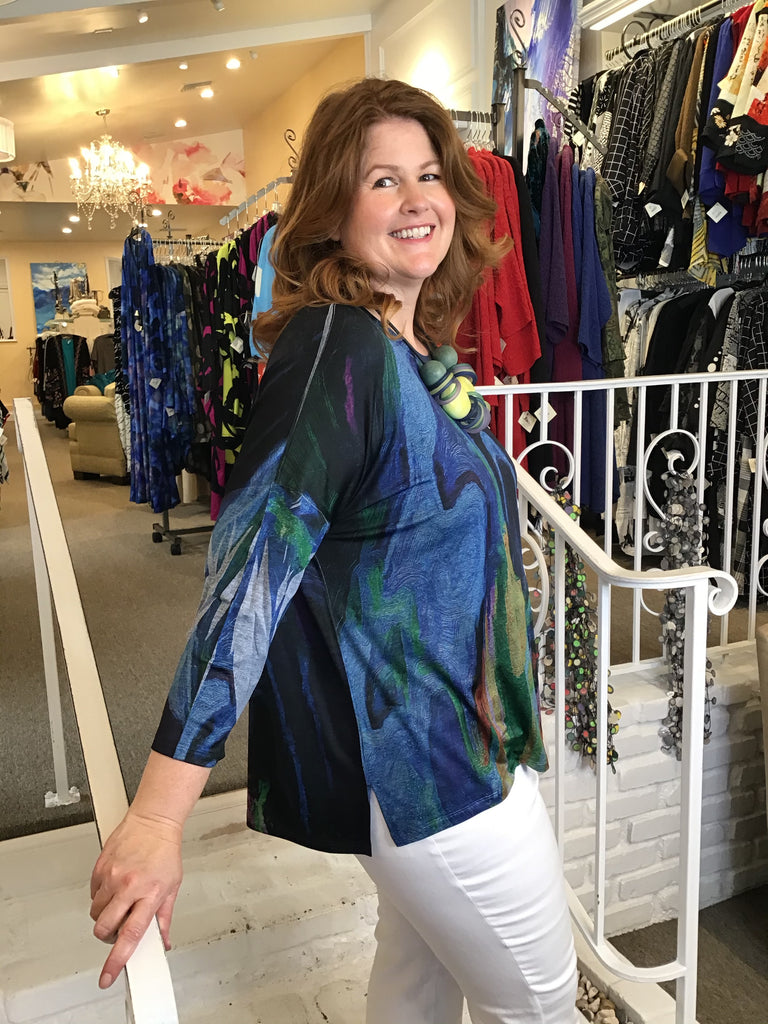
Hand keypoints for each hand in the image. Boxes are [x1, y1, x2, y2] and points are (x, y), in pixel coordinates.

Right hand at [89, 810, 182, 988]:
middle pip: (104, 928)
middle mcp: (129, 886)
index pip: (131, 935)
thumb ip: (164, 918)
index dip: (118, 959)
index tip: (108, 975)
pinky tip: (115, 886)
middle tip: (120, 926)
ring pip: (96, 913)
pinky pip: (92, 895)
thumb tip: (162, 941)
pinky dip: (101, 897)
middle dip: (108, 935)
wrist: (153, 821)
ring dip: (105, 915)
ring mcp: (111, 876)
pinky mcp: (99, 868)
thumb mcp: (172, 886)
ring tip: (121, 901)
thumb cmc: (165, 851)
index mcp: (149, 893)